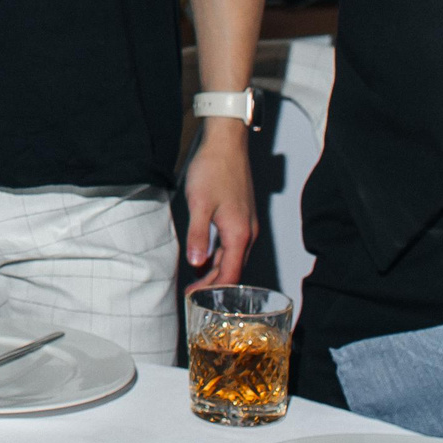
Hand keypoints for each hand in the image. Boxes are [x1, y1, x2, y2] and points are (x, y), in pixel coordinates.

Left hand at [182, 122, 257, 289]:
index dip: (213, 289)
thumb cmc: (213, 170)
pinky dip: (220, 255)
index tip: (196, 297)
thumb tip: (196, 262)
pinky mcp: (241, 216)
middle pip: (234, 269)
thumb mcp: (199, 204)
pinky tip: (206, 257)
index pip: (230, 274)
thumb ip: (198, 235)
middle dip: (215, 284)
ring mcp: (246, 224)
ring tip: (198, 281)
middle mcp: (247, 232)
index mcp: (239, 234)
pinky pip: (233, 244)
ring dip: (217, 270)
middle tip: (194, 294)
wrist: (226, 145)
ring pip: (233, 257)